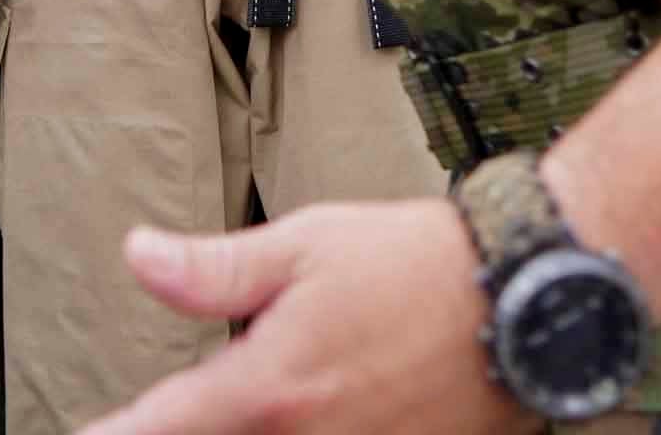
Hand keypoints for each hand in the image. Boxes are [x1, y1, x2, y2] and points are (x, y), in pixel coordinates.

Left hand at [78, 201, 531, 434]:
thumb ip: (212, 269)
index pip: (158, 429)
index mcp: (267, 391)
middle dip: (184, 426)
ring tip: (253, 399)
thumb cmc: (412, 263)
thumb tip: (138, 255)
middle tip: (176, 404)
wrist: (523, 298)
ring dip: (244, 432)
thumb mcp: (302, 245)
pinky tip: (308, 413)